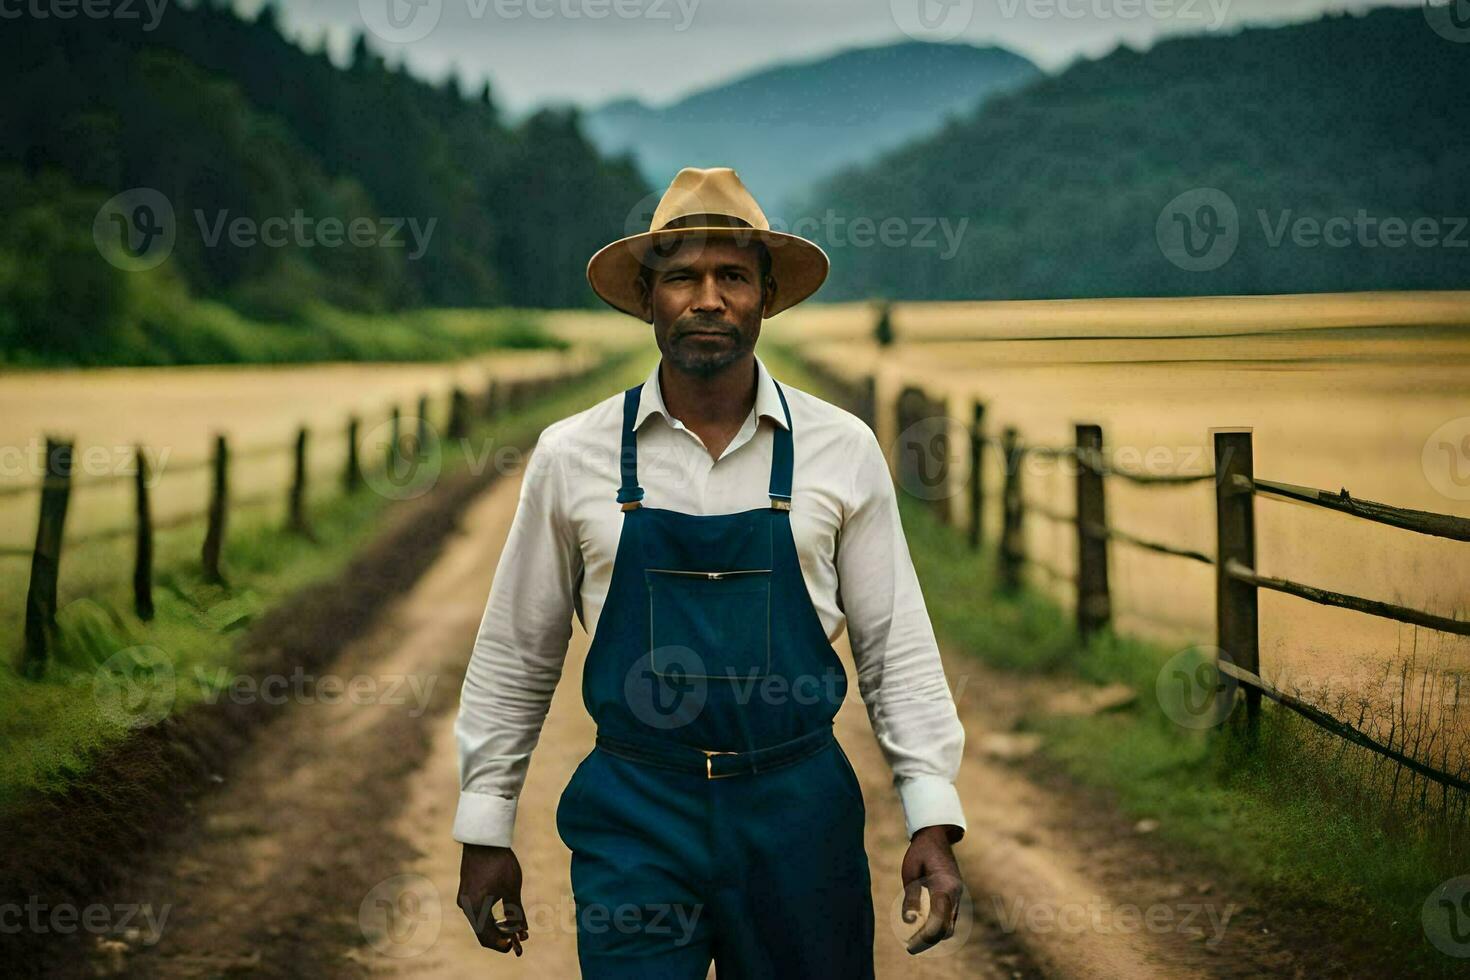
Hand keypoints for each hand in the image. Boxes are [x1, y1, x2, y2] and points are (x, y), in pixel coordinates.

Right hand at [458, 843, 528, 954]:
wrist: (483, 840)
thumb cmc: (500, 863)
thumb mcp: (512, 889)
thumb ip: (516, 913)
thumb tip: (523, 932)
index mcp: (476, 908)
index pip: (487, 937)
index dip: (502, 944)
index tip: (516, 946)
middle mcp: (466, 906)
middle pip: (482, 932)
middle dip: (500, 937)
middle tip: (517, 941)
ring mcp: (464, 899)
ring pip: (480, 922)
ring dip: (496, 927)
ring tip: (514, 928)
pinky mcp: (466, 892)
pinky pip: (477, 911)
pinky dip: (490, 917)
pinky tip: (504, 916)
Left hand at [900, 825, 963, 954]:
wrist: (936, 836)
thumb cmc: (920, 852)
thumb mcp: (910, 872)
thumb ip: (911, 897)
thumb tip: (909, 920)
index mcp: (944, 886)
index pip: (938, 921)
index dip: (925, 937)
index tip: (910, 945)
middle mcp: (955, 893)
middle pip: (946, 928)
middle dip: (929, 941)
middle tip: (910, 948)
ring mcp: (958, 895)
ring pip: (950, 925)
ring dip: (934, 936)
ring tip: (914, 941)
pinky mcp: (955, 896)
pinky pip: (950, 918)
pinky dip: (939, 927)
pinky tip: (923, 930)